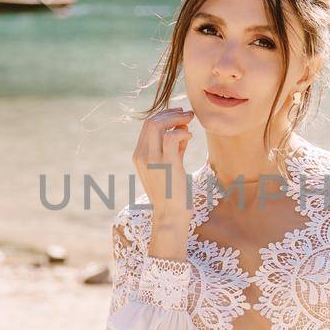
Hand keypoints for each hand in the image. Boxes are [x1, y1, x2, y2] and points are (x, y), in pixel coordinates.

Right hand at [133, 102, 195, 220]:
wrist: (171, 216)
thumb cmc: (173, 193)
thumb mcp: (170, 167)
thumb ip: (173, 148)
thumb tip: (182, 130)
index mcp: (139, 156)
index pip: (147, 126)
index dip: (164, 116)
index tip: (179, 116)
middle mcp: (142, 156)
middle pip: (150, 122)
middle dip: (170, 113)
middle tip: (186, 115)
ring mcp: (152, 160)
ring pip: (156, 125)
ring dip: (175, 118)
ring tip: (189, 121)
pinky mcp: (166, 165)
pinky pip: (171, 137)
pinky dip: (182, 132)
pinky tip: (189, 137)